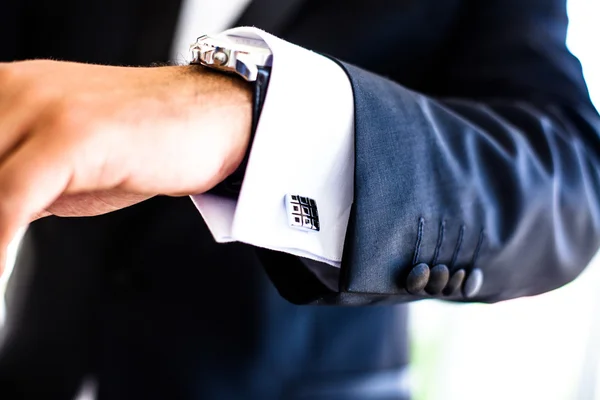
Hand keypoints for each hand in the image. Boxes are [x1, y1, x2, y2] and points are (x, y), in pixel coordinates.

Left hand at [0, 60, 252, 271]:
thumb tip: (2, 220)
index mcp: (5, 90)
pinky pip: (11, 200)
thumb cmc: (148, 139)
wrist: (211, 117)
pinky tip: (4, 280)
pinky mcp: (71, 134)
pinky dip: (1, 247)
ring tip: (0, 281)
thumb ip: (20, 184)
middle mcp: (12, 90)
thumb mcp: (66, 163)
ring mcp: (40, 108)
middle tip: (0, 264)